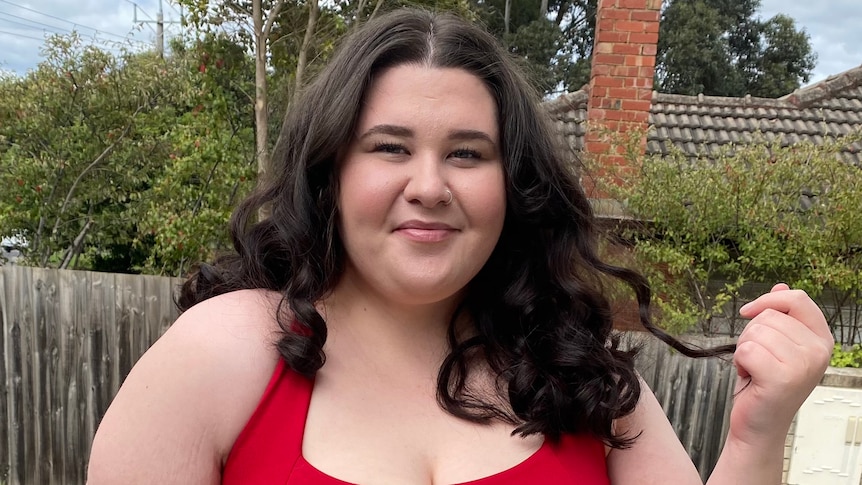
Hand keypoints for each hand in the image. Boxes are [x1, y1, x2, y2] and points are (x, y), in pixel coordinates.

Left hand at [729, 284, 833, 446]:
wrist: (759, 423)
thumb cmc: (764, 382)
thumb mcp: (775, 345)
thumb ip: (781, 316)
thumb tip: (782, 284)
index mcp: (822, 339)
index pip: (797, 298)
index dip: (768, 299)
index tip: (747, 312)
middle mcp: (819, 351)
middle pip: (769, 315)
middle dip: (751, 334)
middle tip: (758, 360)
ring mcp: (804, 365)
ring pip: (755, 332)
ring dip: (745, 350)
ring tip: (755, 370)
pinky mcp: (784, 378)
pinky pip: (746, 350)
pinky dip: (740, 362)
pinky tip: (750, 378)